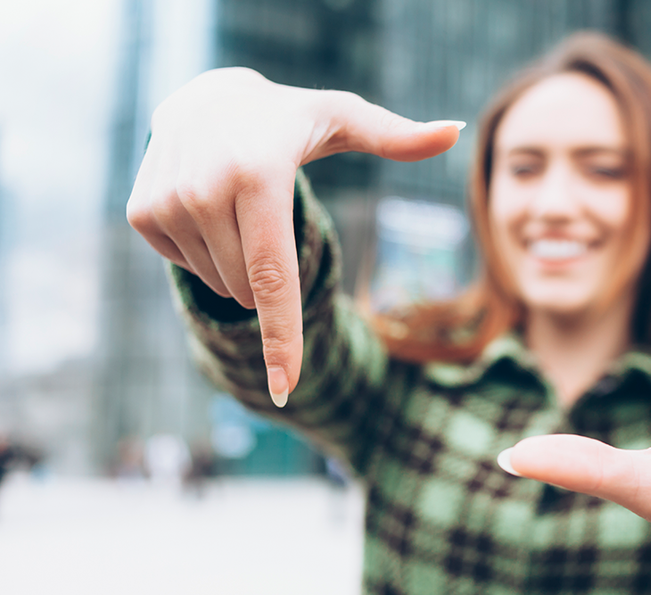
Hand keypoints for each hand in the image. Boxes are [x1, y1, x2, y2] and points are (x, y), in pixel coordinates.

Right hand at [126, 68, 463, 405]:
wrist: (204, 96)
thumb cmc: (289, 118)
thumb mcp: (344, 120)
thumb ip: (398, 137)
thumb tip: (455, 132)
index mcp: (259, 174)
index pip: (275, 277)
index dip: (282, 339)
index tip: (286, 391)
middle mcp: (206, 189)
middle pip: (250, 288)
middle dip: (270, 272)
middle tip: (271, 212)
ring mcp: (168, 202)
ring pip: (221, 283)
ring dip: (239, 260)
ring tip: (239, 201)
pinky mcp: (142, 213)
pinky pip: (188, 268)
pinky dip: (207, 251)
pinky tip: (208, 204)